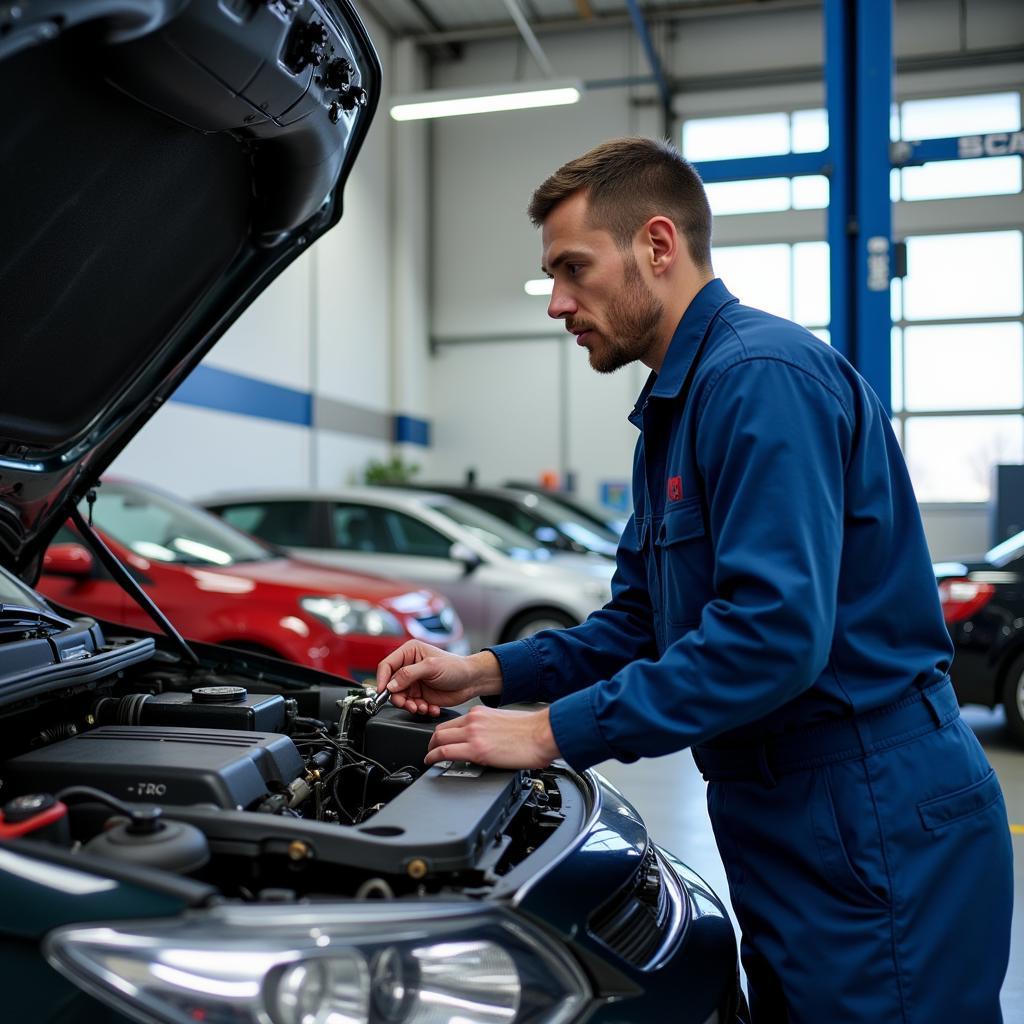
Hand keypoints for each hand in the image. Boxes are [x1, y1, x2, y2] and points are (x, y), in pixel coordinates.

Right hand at [376, 642, 501, 715]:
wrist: (472, 681)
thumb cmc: (456, 667)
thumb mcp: (431, 667)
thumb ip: (409, 674)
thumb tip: (391, 685)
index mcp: (409, 653)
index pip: (387, 665)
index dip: (382, 679)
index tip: (383, 691)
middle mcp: (409, 667)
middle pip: (391, 686)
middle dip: (399, 698)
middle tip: (409, 704)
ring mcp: (414, 683)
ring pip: (401, 698)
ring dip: (411, 706)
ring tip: (423, 707)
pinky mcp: (420, 695)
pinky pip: (412, 706)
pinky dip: (420, 709)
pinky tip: (431, 708)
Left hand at [424, 705, 560, 768]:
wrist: (543, 734)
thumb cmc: (532, 731)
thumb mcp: (503, 723)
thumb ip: (489, 729)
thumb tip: (485, 741)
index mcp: (480, 714)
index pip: (451, 723)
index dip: (442, 734)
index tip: (441, 741)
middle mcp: (473, 721)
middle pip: (440, 729)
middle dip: (432, 742)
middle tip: (431, 751)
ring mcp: (473, 734)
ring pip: (438, 739)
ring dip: (431, 749)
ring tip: (429, 758)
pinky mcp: (477, 750)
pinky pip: (446, 752)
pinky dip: (433, 757)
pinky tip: (431, 762)